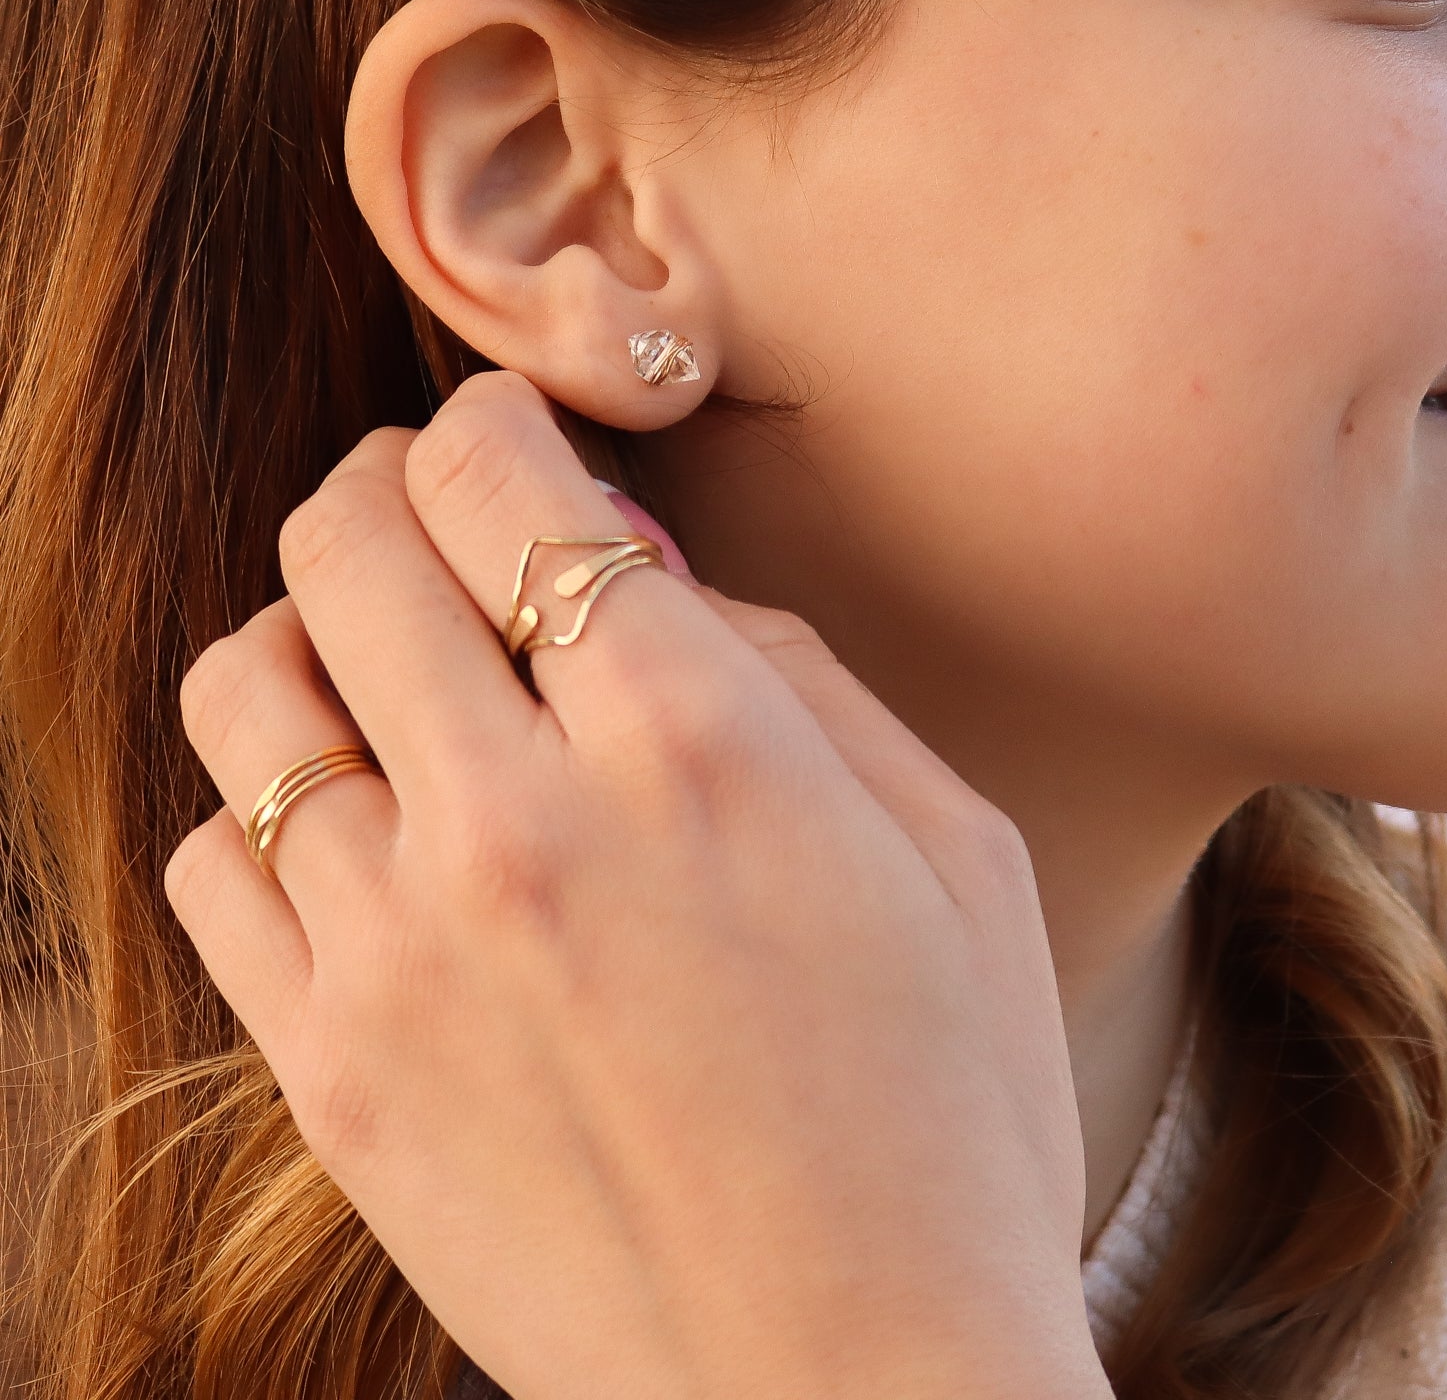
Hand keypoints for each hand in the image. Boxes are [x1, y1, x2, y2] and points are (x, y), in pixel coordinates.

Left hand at [167, 372, 1109, 1399]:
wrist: (853, 1398)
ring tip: (384, 664)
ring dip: (309, 632)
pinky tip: (361, 829)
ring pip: (247, 687)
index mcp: (698, 739)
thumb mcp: (954, 853)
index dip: (494, 422)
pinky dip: (267, 806)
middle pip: (348, 543)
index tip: (512, 440)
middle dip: (386, 486)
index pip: (504, 481)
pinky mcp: (331, 1075)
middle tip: (432, 506)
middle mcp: (522, 819)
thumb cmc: (950, 1116)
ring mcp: (400, 953)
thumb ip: (800, 677)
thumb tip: (656, 579)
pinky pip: (213, 862)